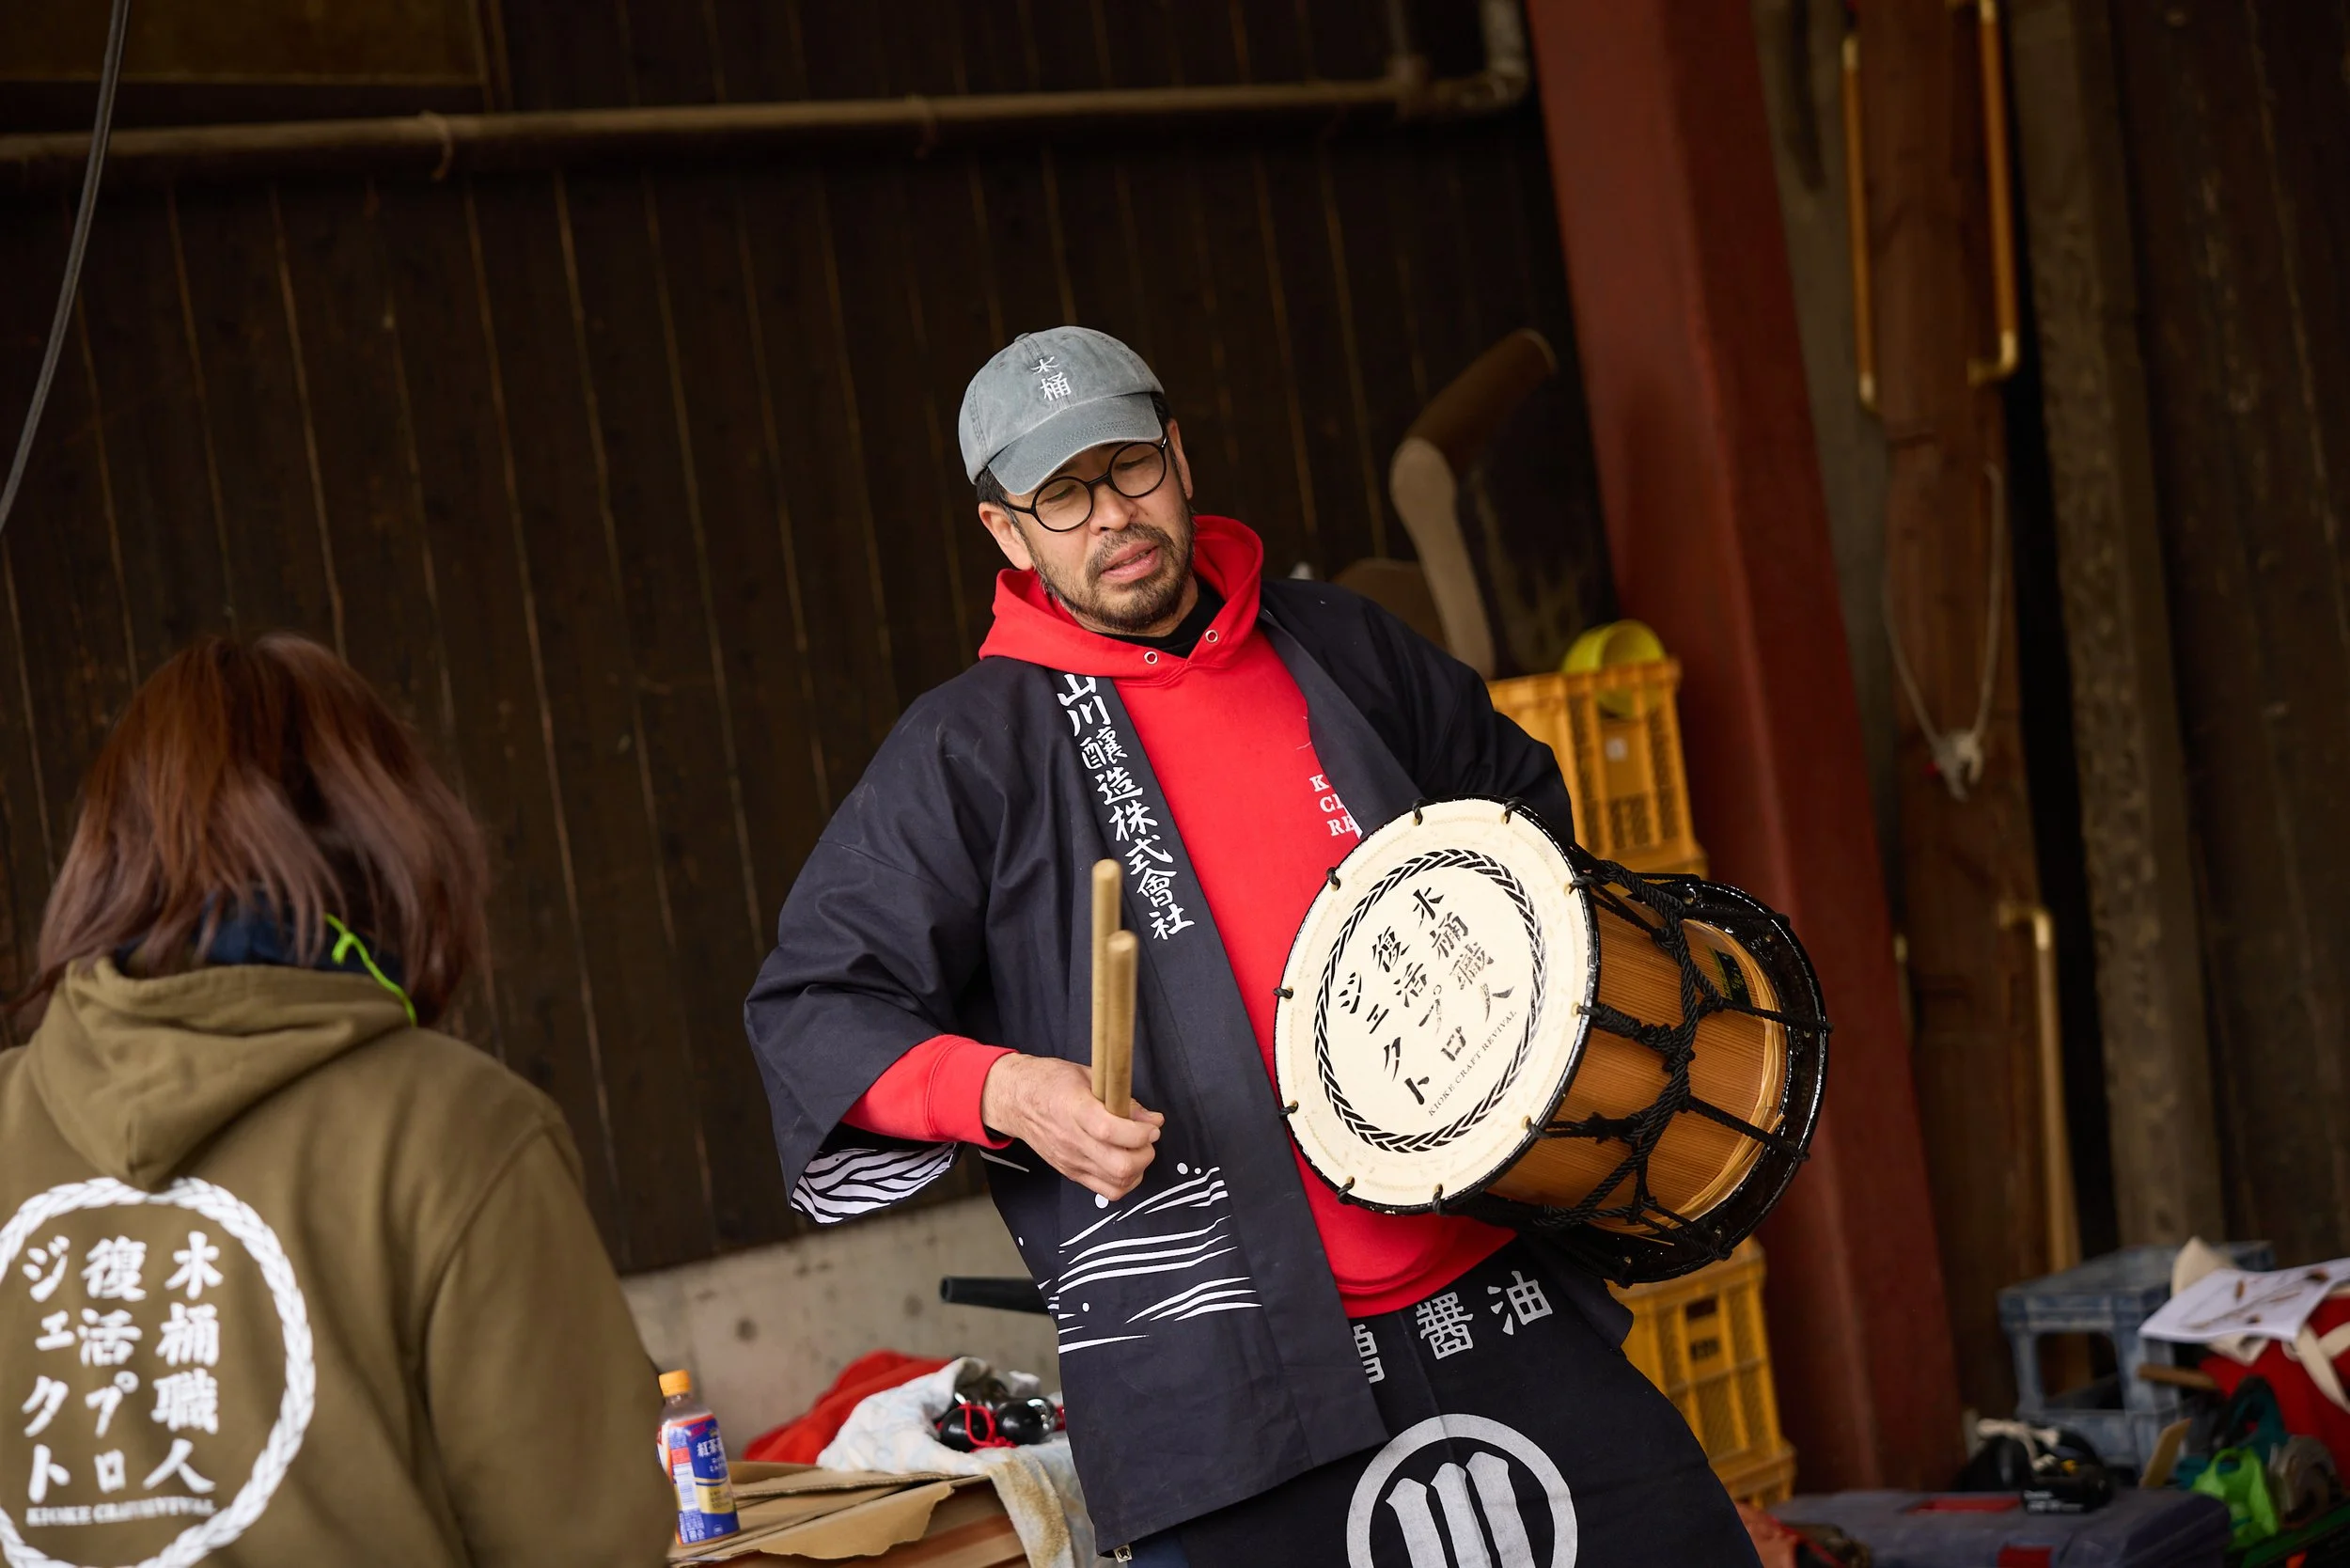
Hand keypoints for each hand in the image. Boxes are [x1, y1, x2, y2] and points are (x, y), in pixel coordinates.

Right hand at [980, 1054, 1163, 1201]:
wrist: (1015, 1100)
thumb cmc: (1050, 1082)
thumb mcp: (1087, 1075)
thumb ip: (1121, 1098)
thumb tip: (1152, 1119)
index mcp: (1073, 1108)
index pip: (1109, 1130)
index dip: (1139, 1132)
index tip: (1152, 1125)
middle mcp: (1071, 1140)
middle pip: (1118, 1165)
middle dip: (1145, 1153)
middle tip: (1149, 1137)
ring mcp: (1070, 1161)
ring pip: (1116, 1183)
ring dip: (1138, 1169)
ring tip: (1139, 1150)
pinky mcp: (1070, 1173)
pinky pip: (1106, 1191)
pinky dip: (1125, 1181)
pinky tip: (1127, 1163)